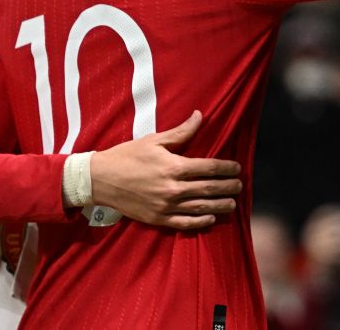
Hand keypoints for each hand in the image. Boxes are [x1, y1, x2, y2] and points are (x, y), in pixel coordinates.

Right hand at [89, 110, 241, 229]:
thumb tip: (199, 116)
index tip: (236, 168)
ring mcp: (166, 205)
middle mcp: (173, 188)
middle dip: (227, 187)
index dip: (226, 168)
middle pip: (209, 188)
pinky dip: (200, 222)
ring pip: (201, 207)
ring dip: (219, 205)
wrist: (100, 179)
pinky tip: (210, 219)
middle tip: (239, 185)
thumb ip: (180, 132)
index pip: (208, 168)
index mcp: (173, 166)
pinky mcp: (158, 218)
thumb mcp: (153, 140)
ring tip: (232, 203)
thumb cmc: (126, 156)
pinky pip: (185, 223)